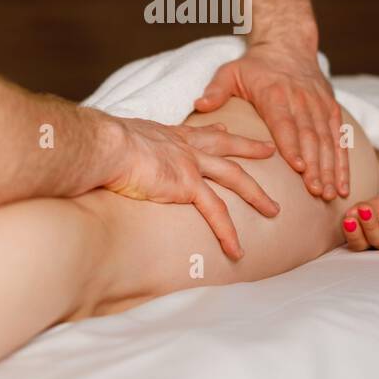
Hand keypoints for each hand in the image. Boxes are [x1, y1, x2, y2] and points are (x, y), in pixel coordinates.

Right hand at [101, 116, 278, 259]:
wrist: (107, 147)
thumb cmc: (104, 145)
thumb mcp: (122, 139)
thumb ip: (127, 146)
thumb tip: (111, 150)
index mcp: (169, 135)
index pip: (198, 132)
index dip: (215, 131)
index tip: (226, 129)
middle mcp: (184, 146)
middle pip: (226, 146)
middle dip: (250, 147)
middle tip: (270, 150)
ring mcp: (190, 164)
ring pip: (234, 178)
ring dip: (257, 194)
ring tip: (274, 210)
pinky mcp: (188, 185)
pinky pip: (216, 213)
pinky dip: (228, 232)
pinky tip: (237, 250)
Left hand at [192, 42, 347, 200]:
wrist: (288, 44)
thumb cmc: (255, 65)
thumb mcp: (230, 71)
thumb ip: (216, 90)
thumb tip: (199, 105)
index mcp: (275, 93)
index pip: (285, 122)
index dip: (292, 145)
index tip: (298, 168)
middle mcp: (301, 99)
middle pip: (310, 135)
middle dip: (315, 165)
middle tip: (316, 191)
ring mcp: (319, 105)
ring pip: (327, 139)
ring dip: (331, 167)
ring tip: (329, 193)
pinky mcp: (332, 109)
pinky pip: (340, 137)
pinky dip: (343, 162)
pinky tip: (343, 184)